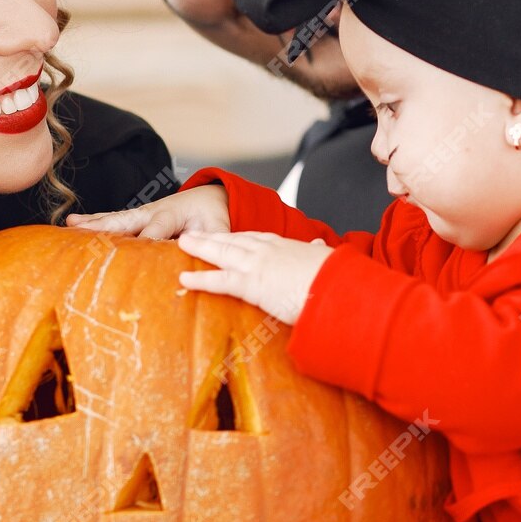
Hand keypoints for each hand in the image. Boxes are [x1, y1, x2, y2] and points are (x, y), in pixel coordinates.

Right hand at [66, 184, 230, 239]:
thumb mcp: (219, 229)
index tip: (129, 256)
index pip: (154, 230)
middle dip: (103, 227)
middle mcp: (152, 211)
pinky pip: (114, 219)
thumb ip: (212, 242)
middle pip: (125, 220)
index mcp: (172, 214)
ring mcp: (142, 213)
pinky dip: (94, 222)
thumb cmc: (214, 216)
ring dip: (92, 223)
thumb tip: (202, 255)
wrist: (210, 198)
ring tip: (68, 224)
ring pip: (115, 219)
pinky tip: (72, 224)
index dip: (144, 241)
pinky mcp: (137, 217)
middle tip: (80, 231)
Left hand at [176, 229, 335, 324]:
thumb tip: (319, 242)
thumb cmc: (337, 277)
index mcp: (286, 246)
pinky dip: (201, 279)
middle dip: (212, 237)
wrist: (338, 286)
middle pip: (234, 240)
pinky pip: (220, 281)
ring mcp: (258, 265)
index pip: (256, 238)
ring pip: (222, 253)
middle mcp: (269, 250)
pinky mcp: (252, 284)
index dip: (239, 237)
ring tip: (182, 245)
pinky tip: (185, 280)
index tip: (226, 236)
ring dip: (201, 248)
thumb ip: (318, 250)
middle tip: (194, 235)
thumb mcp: (327, 258)